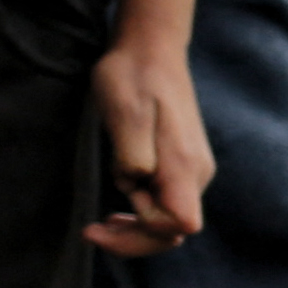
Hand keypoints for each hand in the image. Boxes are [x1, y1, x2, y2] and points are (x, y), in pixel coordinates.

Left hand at [87, 34, 211, 255]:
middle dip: (133, 238)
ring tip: (103, 208)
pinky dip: (142, 207)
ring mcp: (191, 171)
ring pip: (168, 217)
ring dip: (134, 220)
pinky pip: (167, 200)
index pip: (178, 225)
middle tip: (91, 231)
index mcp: (182, 166)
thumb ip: (132, 155)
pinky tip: (123, 194)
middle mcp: (195, 174)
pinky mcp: (182, 165)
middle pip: (174, 230)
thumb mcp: (123, 112)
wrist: (152, 49)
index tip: (104, 221)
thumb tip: (134, 183)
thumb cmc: (132, 75)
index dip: (143, 234)